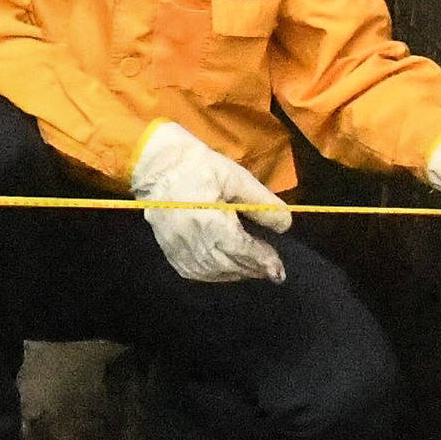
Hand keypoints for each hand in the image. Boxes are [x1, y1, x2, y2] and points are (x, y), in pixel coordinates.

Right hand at [131, 120, 291, 284]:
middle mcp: (190, 238)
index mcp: (208, 220)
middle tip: (272, 269)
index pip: (242, 250)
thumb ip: (263, 203)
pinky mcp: (168, 248)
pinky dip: (213, 274)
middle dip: (253, 269)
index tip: (279, 267)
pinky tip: (226, 268)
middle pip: (228, 265)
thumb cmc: (199, 166)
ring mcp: (176, 246)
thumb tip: (284, 227)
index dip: (263, 261)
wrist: (156, 164)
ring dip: (235, 273)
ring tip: (252, 268)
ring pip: (211, 272)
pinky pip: (192, 271)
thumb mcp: (237, 177)